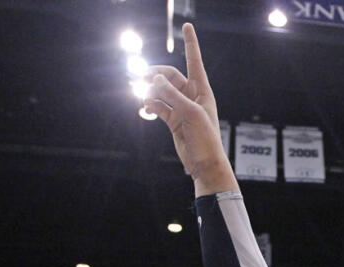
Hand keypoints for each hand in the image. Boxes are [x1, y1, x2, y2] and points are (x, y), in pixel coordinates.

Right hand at [145, 24, 232, 189]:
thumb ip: (172, 94)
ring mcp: (181, 107)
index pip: (194, 61)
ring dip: (149, 90)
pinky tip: (144, 107)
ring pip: (161, 90)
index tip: (187, 25)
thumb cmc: (205, 139)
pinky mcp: (172, 119)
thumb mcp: (190, 113)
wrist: (205, 164)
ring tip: (139, 94)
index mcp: (202, 90)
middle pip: (169, 75)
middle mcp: (192, 96)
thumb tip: (155, 78)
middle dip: (155, 74)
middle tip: (138, 75)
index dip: (190, 43)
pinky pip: (157, 105)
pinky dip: (149, 104)